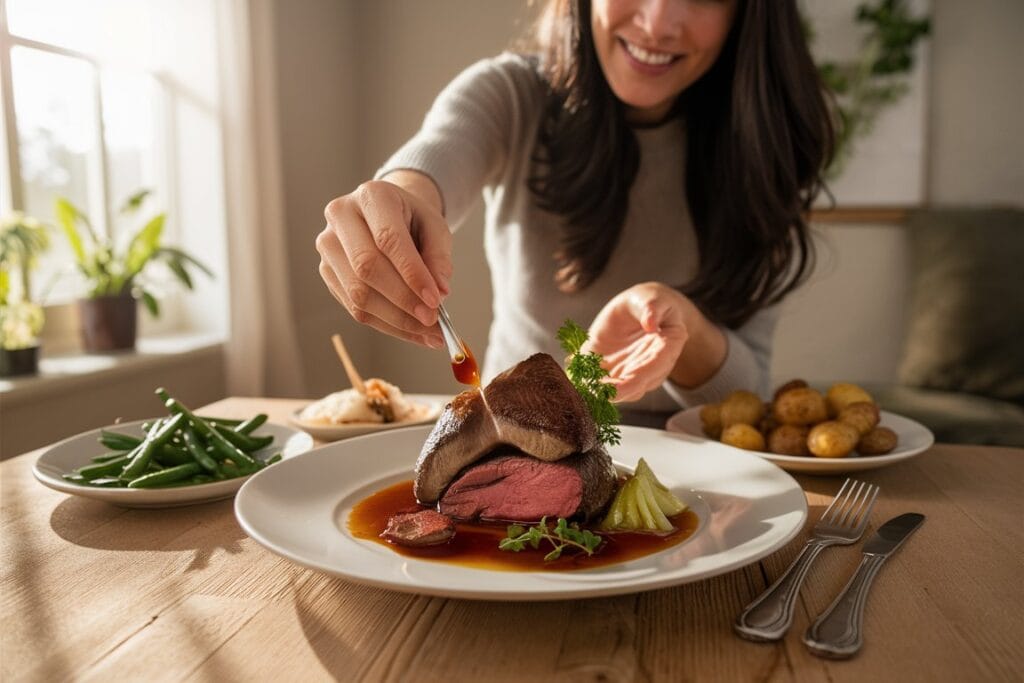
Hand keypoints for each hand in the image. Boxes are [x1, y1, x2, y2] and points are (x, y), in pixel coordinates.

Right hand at [316, 173, 450, 347]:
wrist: (387, 215)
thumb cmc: (413, 220)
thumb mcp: (435, 227)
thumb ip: (439, 257)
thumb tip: (440, 292)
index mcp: (372, 196)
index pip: (388, 239)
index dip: (412, 273)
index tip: (435, 300)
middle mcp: (341, 216)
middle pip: (366, 268)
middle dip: (403, 300)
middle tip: (432, 321)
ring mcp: (328, 245)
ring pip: (357, 293)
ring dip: (396, 320)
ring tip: (429, 333)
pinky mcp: (327, 271)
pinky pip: (354, 307)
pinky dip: (386, 325)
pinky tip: (412, 332)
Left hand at [583, 282, 691, 402]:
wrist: (639, 309)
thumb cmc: (647, 302)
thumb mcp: (651, 298)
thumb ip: (652, 307)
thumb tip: (650, 323)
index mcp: (668, 346)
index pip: (653, 368)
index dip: (633, 382)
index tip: (613, 391)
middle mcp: (654, 368)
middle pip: (634, 388)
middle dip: (611, 393)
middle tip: (587, 392)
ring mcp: (634, 374)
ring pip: (619, 392)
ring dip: (598, 393)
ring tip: (578, 391)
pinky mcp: (614, 374)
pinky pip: (603, 386)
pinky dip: (588, 387)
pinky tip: (573, 385)